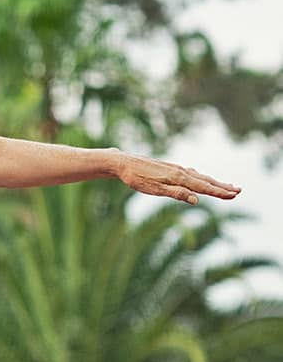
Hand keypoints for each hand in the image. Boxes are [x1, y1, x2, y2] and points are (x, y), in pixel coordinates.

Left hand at [114, 153, 239, 204]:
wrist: (122, 162)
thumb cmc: (136, 178)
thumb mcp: (155, 189)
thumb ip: (176, 194)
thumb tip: (197, 199)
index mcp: (178, 177)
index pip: (203, 187)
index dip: (219, 192)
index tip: (234, 195)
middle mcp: (180, 171)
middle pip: (205, 181)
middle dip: (222, 186)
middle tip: (239, 191)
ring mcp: (175, 168)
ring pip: (199, 177)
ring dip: (214, 182)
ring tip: (227, 185)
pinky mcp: (169, 168)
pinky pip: (190, 174)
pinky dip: (201, 178)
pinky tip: (201, 179)